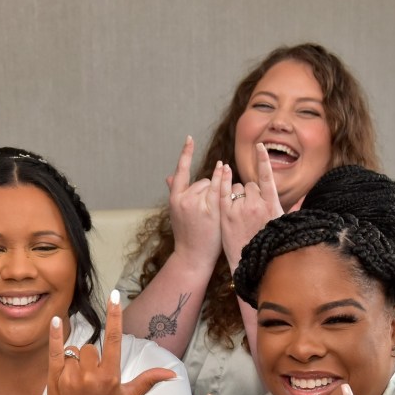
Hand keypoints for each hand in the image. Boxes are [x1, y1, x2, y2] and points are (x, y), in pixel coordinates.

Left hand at [47, 292, 175, 394]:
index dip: (115, 315)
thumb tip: (172, 373)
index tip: (115, 295)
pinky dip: (55, 336)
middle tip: (90, 379)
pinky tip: (55, 320)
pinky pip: (55, 352)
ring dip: (75, 361)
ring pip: (74, 352)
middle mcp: (91, 374)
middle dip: (91, 358)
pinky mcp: (54, 379)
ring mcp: (71, 377)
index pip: (115, 338)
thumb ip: (149, 380)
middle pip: (91, 347)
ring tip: (77, 382)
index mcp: (111, 375)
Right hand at [167, 137, 224, 268]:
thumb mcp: (176, 213)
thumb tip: (168, 176)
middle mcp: (183, 198)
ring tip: (213, 215)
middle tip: (206, 212)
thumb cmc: (187, 235)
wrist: (192, 256)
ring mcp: (196, 203)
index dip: (185, 153)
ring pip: (212, 185)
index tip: (189, 138)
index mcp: (174, 198)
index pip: (180, 171)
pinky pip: (220, 188)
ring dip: (217, 194)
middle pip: (202, 181)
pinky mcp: (211, 208)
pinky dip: (224, 180)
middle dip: (208, 190)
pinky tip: (226, 172)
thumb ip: (174, 192)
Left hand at [220, 143, 281, 271]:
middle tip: (250, 210)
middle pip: (251, 184)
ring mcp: (239, 208)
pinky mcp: (226, 214)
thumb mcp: (282, 226)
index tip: (260, 146)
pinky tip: (223, 171)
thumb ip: (291, 210)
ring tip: (240, 213)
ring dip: (238, 194)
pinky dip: (223, 181)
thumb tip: (302, 200)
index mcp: (272, 205)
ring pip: (238, 188)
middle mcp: (256, 203)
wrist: (250, 264)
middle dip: (250, 192)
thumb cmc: (268, 245)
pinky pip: (223, 191)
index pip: (267, 177)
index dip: (263, 160)